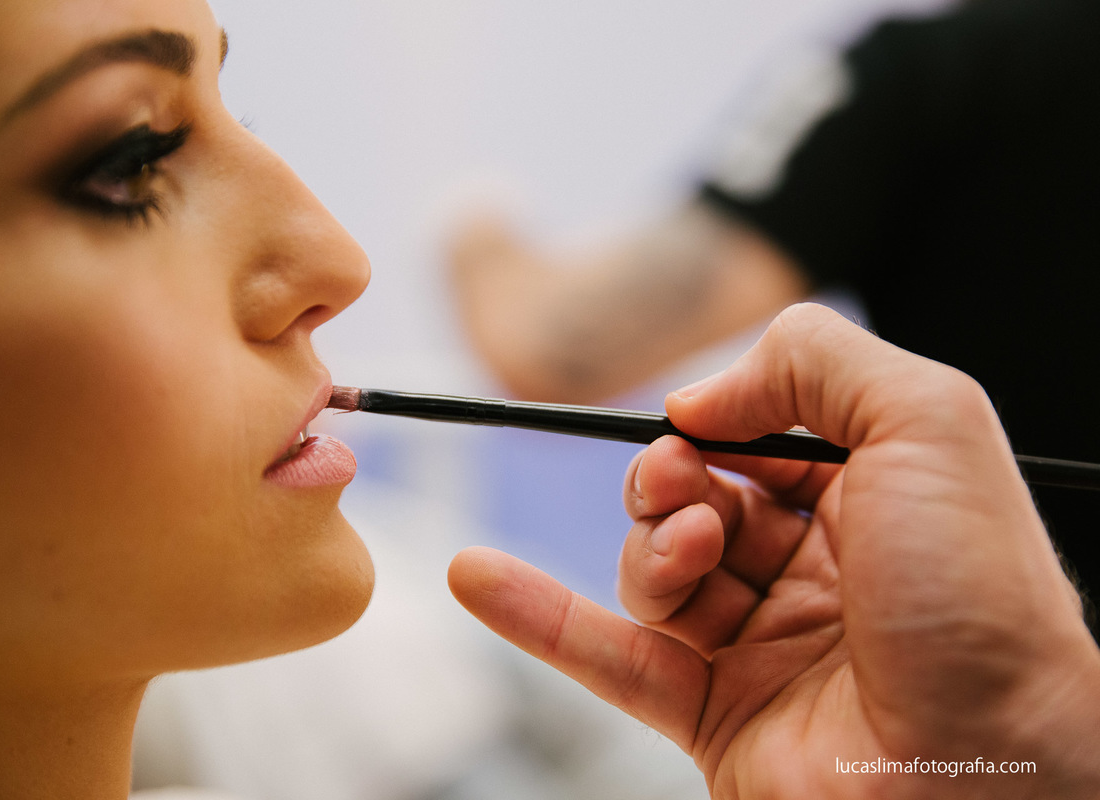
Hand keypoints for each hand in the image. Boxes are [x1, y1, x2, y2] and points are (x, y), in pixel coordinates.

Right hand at [449, 303, 1099, 797]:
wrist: (995, 779)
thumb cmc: (981, 603)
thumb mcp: (927, 421)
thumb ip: (815, 359)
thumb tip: (697, 396)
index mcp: (869, 501)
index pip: (759, 438)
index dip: (717, 421)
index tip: (695, 421)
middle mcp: (814, 572)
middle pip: (694, 498)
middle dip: (670, 481)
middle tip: (679, 486)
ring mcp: (760, 646)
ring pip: (655, 572)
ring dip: (649, 548)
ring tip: (688, 553)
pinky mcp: (713, 716)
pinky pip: (610, 660)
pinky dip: (536, 616)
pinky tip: (478, 578)